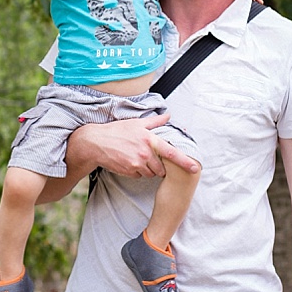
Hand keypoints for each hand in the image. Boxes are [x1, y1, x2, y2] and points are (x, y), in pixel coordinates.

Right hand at [66, 113, 196, 179]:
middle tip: (148, 155)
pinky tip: (129, 161)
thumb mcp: (136, 123)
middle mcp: (145, 153)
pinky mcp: (130, 172)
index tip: (195, 167)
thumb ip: (155, 121)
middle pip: (161, 168)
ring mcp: (137, 164)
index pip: (171, 152)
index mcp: (149, 140)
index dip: (185, 161)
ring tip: (136, 156)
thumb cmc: (117, 131)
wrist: (96, 143)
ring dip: (148, 168)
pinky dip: (137, 171)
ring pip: (151, 173)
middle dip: (158, 165)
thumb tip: (168, 115)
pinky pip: (140, 176)